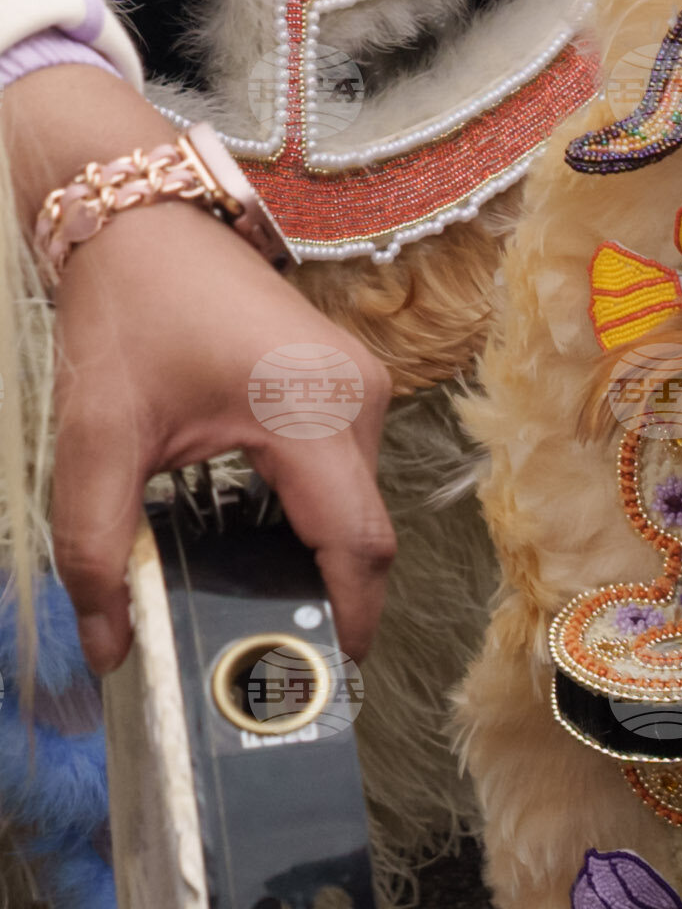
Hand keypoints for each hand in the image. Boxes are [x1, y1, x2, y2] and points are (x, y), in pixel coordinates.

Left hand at [6, 66, 397, 669]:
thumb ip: (96, 550)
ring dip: (310, 555)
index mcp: (310, 407)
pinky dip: (308, 516)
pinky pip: (343, 472)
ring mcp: (358, 384)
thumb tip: (112, 649)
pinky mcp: (343, 382)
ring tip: (248, 604)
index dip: (347, 618)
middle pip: (357, 529)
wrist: (142, 222)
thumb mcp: (96, 440)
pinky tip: (254, 542)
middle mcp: (355, 394)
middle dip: (317, 597)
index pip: (356, 539)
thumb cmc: (128, 314)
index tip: (323, 686)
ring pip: (352, 503)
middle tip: (259, 658)